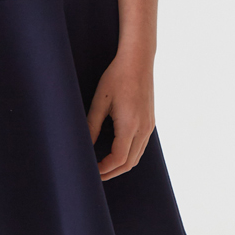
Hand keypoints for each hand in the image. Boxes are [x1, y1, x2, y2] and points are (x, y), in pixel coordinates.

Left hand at [86, 51, 154, 180]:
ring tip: (103, 166)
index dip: (104, 169)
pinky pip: (141, 146)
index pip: (118, 159)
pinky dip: (129, 155)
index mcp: (130, 125)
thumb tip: (83, 144)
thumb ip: (92, 125)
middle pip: (129, 163)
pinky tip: (115, 152)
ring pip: (137, 157)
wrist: (138, 61)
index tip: (90, 170)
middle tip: (94, 174)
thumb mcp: (100, 101)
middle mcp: (143, 128)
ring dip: (121, 165)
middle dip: (112, 172)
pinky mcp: (150, 122)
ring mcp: (149, 126)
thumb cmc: (117, 77)